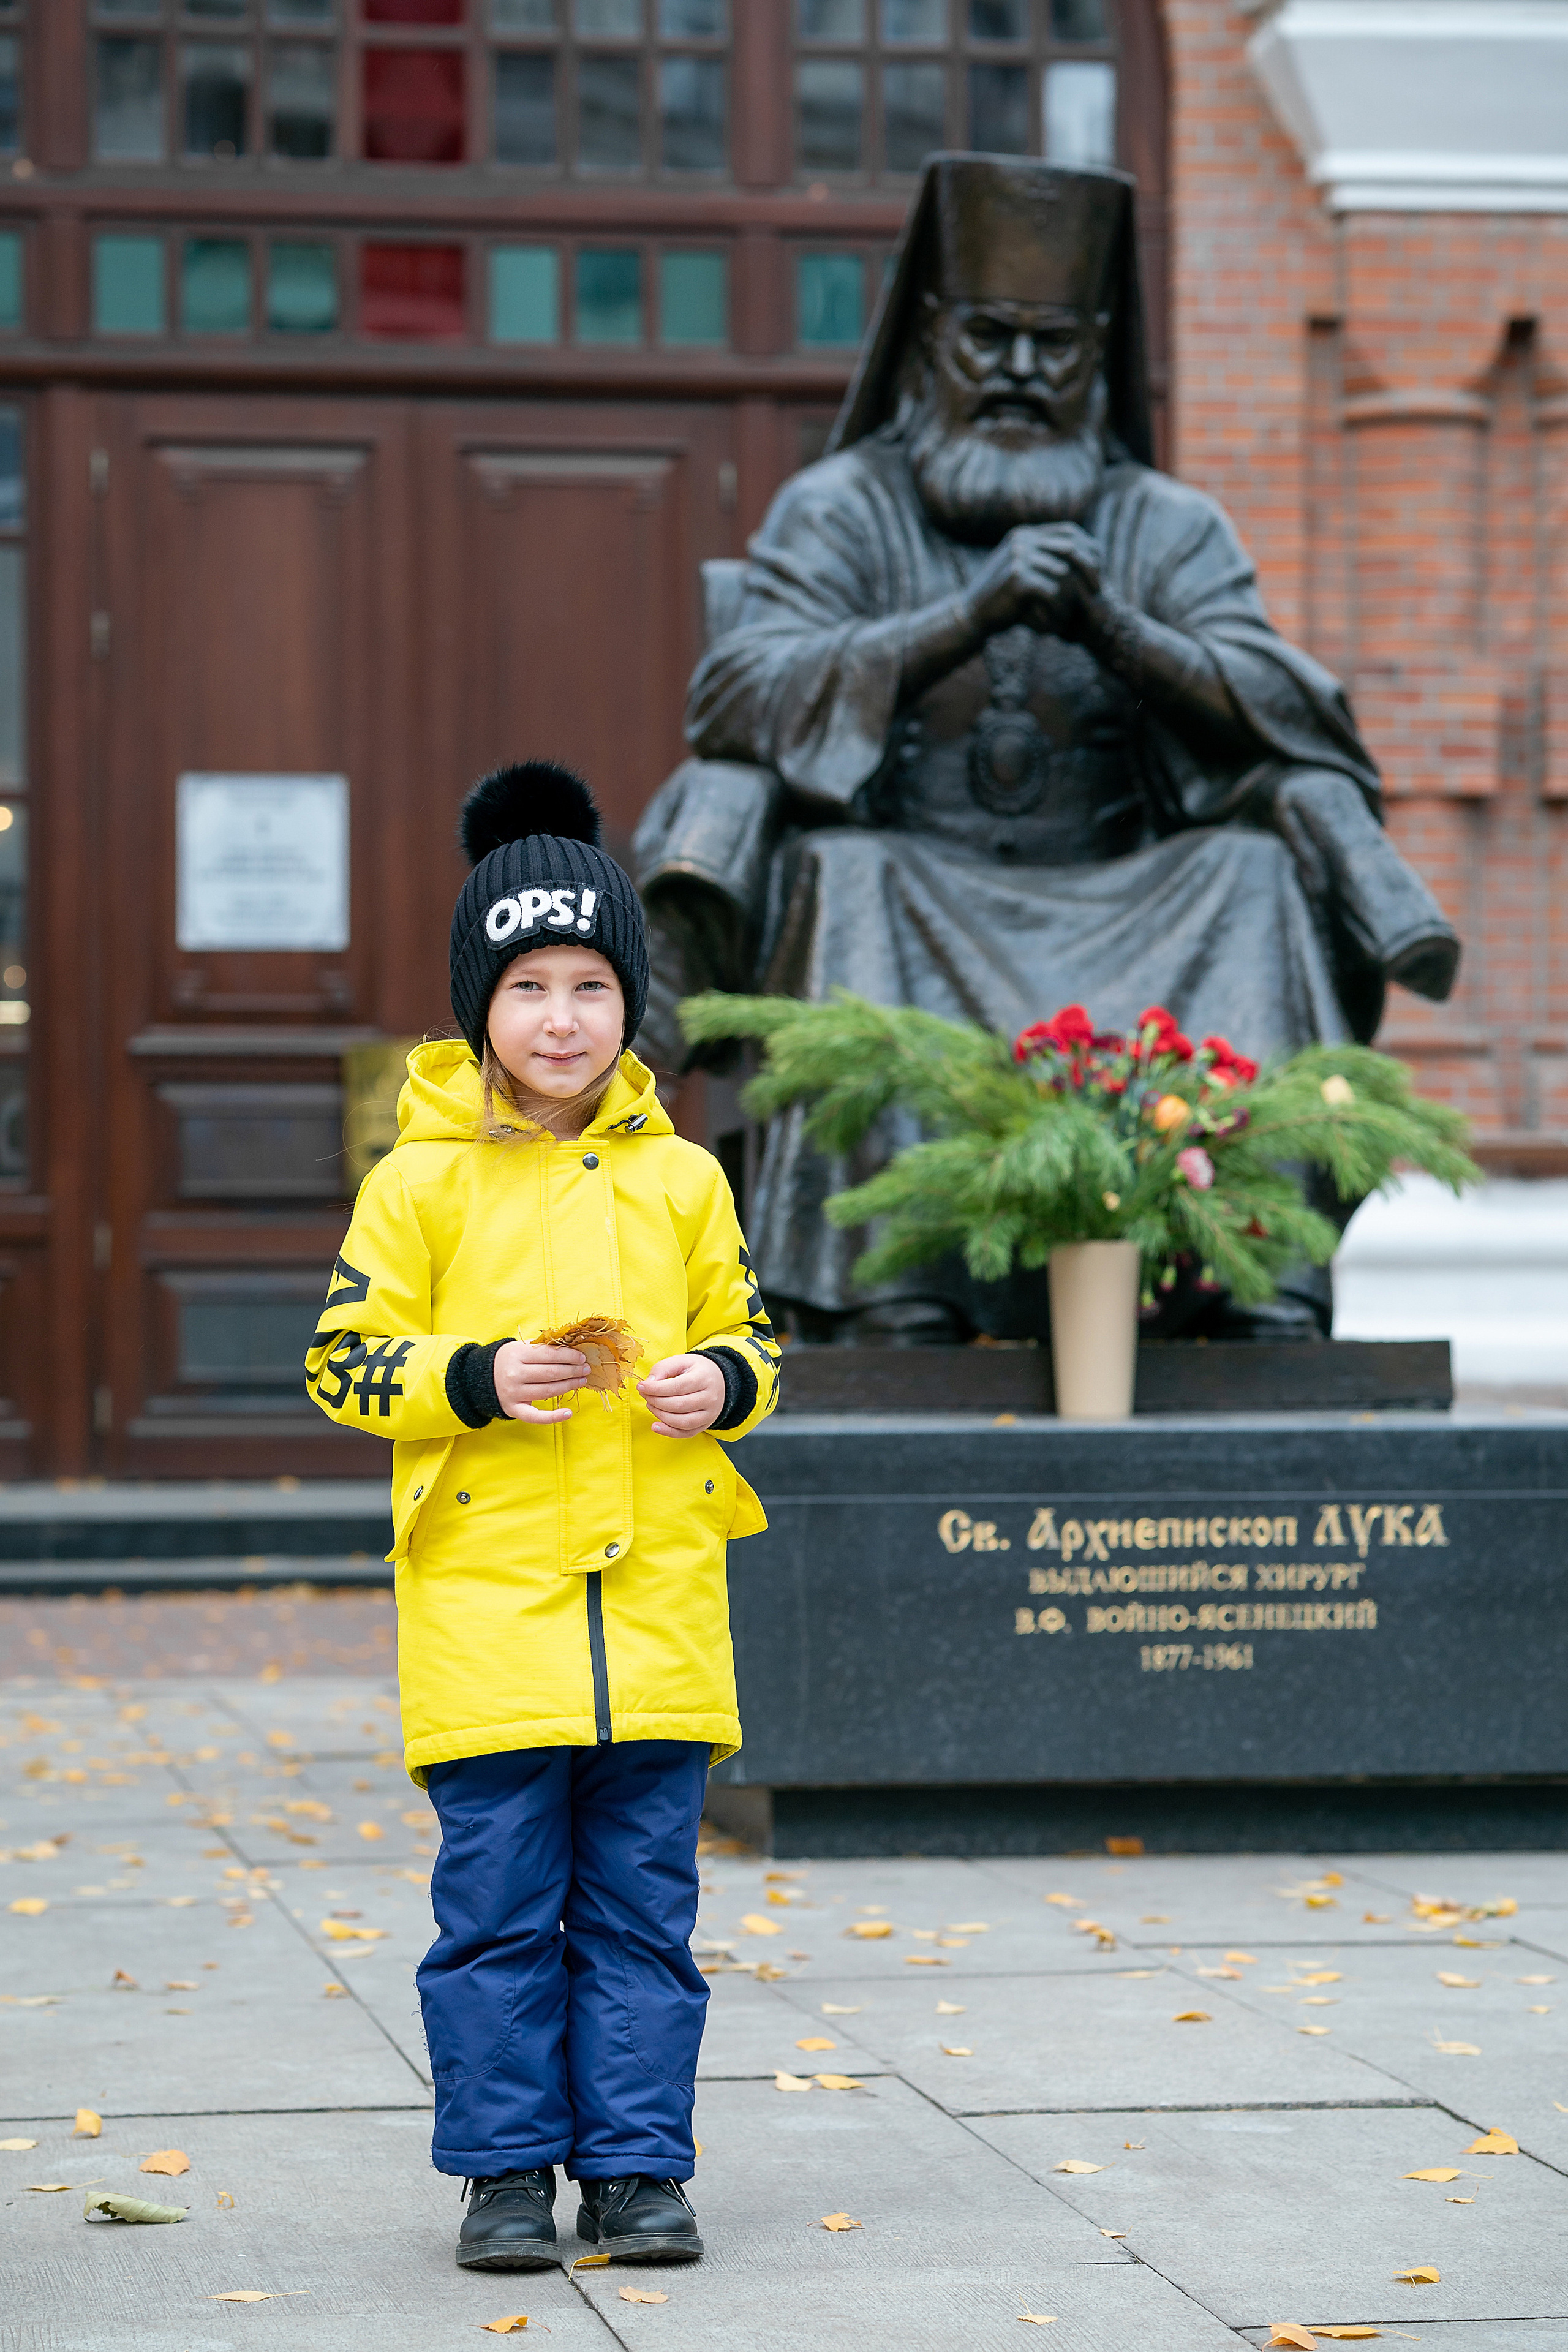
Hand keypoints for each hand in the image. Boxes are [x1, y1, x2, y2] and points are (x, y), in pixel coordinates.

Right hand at [492, 1340, 589, 1424]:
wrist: (482, 1378)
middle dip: (573, 1370)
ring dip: (569, 1386)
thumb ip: (542, 1347)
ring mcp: (514, 1393)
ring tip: (581, 1381)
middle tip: (585, 1369)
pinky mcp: (514, 1409)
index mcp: (517, 1354)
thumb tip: (572, 1349)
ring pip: (548, 1391)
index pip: (549, 1355)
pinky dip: (553, 1417)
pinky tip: (568, 1413)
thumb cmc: (509, 1360)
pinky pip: (536, 1416)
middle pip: (551, 1373)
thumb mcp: (520, 1347)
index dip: (569, 1357)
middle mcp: (514, 1374)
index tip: (581, 1358)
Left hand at [638, 1352, 726, 1437]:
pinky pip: (685, 1433)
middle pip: (679, 1405)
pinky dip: (668, 1432)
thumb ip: (663, 1368)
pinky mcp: (705, 1425)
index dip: (656, 1389)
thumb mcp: (682, 1361)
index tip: (641, 1387)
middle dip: (656, 1401)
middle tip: (645, 1395)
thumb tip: (649, 1383)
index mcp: (704, 1378)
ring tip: (650, 1405)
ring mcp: (709, 1414)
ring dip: (660, 1415)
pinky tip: (656, 1426)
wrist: (719, 1380)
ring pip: (682, 1421)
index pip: (678, 1387)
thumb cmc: (697, 1370)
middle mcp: (710, 1398)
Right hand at [965, 523, 1101, 640]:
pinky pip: (1051, 592)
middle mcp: (1022, 540)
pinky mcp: (1017, 578)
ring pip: (1064, 573)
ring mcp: (1018, 557)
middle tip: (1097, 592)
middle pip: (1071, 548)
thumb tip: (1086, 553)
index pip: (1069, 531)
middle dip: (1089, 570)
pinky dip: (1055, 611)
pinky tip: (1052, 625)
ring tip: (1066, 617)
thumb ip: (1046, 557)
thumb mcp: (1023, 570)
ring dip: (1069, 599)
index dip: (1089, 549)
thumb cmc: (1002, 598)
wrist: (972, 615)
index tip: (1098, 571)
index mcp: (1025, 534)